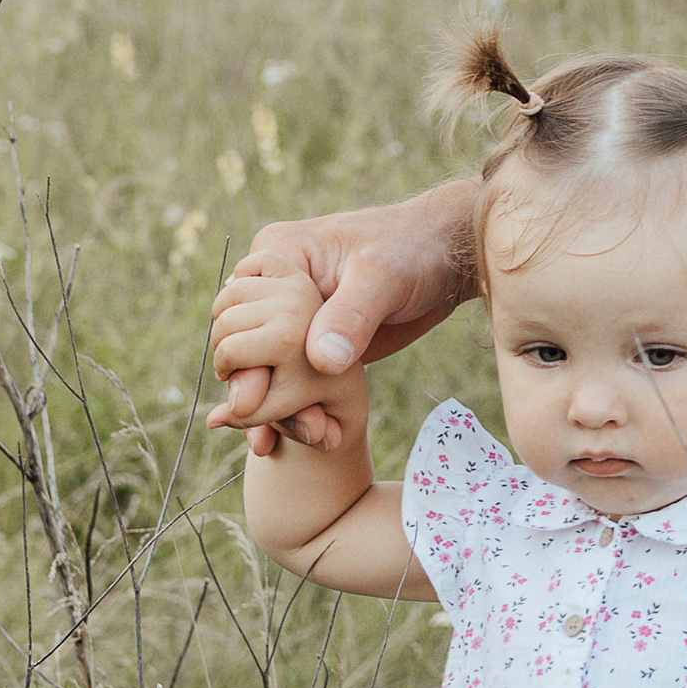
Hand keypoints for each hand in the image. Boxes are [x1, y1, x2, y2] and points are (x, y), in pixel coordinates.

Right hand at [209, 185, 476, 448]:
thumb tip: (321, 362)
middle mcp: (272, 284)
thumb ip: (350, 316)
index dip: (245, 364)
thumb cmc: (415, 248)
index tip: (253, 406)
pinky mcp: (312, 340)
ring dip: (274, 409)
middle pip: (243, 347)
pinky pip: (292, 377)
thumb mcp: (382, 276)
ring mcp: (291, 314)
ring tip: (293, 439)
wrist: (448, 256)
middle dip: (257, 393)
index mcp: (275, 253)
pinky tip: (301, 437)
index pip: (238, 316)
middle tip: (275, 434)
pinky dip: (293, 408)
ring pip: (264, 368)